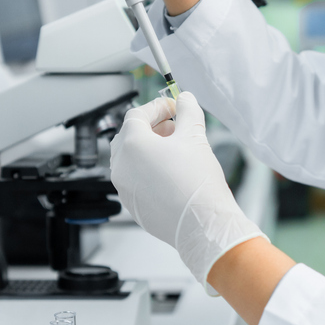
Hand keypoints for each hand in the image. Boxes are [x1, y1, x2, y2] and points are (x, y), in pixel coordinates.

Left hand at [110, 93, 265, 286]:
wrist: (203, 225)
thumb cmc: (197, 183)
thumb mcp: (195, 137)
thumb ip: (187, 112)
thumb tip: (185, 100)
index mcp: (132, 145)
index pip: (136, 115)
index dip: (157, 107)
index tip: (174, 107)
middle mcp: (121, 167)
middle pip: (129, 136)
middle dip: (152, 127)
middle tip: (174, 127)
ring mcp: (124, 189)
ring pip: (130, 159)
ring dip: (149, 149)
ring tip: (176, 150)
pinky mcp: (132, 206)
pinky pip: (135, 180)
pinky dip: (149, 171)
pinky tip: (172, 174)